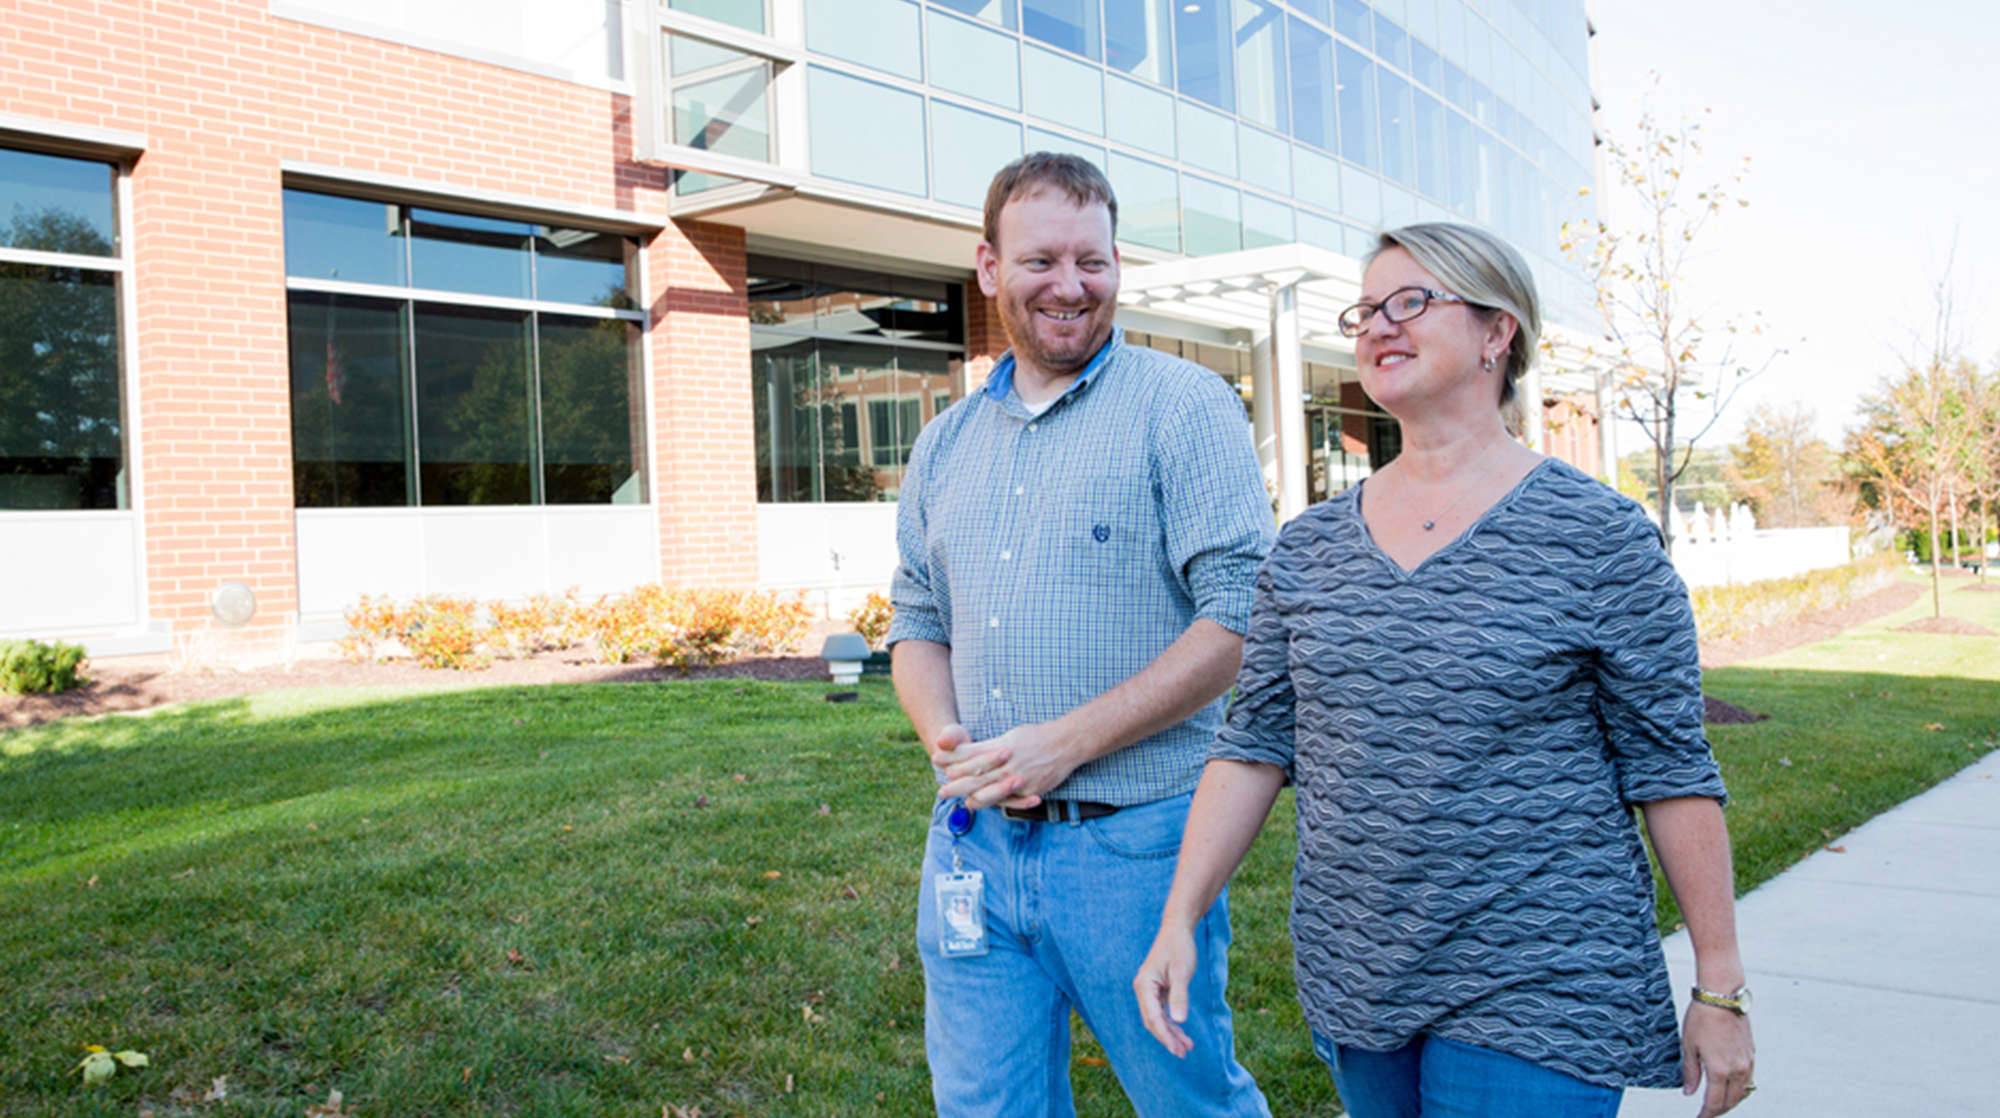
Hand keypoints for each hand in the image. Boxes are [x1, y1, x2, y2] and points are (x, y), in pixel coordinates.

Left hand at [937, 722, 1077, 809]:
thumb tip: (970, 752)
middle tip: (941, 791)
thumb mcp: (1010, 736)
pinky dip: (996, 803)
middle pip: (976, 775)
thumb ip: (990, 747)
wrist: (1065, 743)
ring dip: (972, 797)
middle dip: (956, 784)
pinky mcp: (1029, 791)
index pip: (972, 754)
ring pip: (990, 792)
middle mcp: (1007, 763)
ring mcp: (1018, 778)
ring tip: (961, 802)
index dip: (953, 759)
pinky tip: (985, 807)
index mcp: (1001, 747)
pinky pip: (1010, 801)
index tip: (937, 760)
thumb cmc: (1036, 736)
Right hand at [1133, 924, 1197, 1056]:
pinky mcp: (1157, 990)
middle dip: (1167, 1038)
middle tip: (1183, 1053)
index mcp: (1144, 985)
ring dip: (1171, 1033)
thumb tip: (1180, 1021)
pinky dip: (1172, 1023)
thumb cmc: (1179, 947)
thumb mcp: (1182, 972)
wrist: (1177, 929)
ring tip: (1187, 1047)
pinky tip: (1183, 1032)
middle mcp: (1143, 989)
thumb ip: (1180, 996)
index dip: (1165, 1035)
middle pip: (1153, 1021)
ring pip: (1157, 1019)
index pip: (1153, 1017)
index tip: (1177, 1049)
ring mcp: (1149, 990)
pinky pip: (1162, 1011)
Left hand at [1681, 1002, 1755, 1116]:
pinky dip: (1739, 1089)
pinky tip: (1729, 1087)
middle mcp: (1737, 1070)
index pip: (1714, 1103)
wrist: (1722, 997)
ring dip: (1730, 1101)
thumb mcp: (1688, 1046)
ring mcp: (1747, 1062)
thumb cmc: (1702, 1017)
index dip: (1706, 1115)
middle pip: (1731, 1102)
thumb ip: (1690, 1072)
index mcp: (1719, 1070)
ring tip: (1717, 1103)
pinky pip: (1748, 1080)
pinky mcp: (1751, 1054)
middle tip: (1706, 1113)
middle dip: (1718, 1111)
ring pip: (1742, 1093)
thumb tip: (1689, 1092)